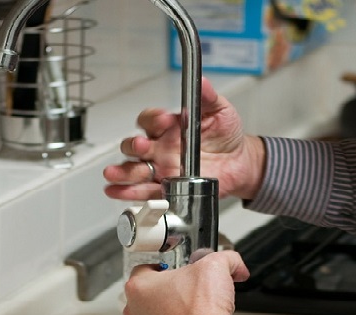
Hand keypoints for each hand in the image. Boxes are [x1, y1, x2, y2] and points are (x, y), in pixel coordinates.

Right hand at [103, 77, 266, 201]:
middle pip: (135, 146)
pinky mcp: (167, 188)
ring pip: (135, 169)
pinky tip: (117, 191)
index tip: (165, 120)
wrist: (240, 162)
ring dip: (123, 172)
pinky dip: (129, 193)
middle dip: (134, 146)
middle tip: (141, 146)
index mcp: (169, 127)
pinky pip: (145, 191)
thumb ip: (208, 97)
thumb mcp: (220, 111)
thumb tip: (201, 82)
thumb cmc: (226, 135)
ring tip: (115, 174)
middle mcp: (160, 147)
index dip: (153, 120)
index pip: (150, 120)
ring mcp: (161, 169)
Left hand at [122, 250, 250, 314]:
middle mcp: (133, 312)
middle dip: (165, 295)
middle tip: (186, 295)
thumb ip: (225, 259)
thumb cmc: (204, 312)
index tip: (176, 273)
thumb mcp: (217, 267)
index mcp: (139, 287)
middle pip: (146, 296)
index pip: (145, 269)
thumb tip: (234, 265)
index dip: (165, 268)